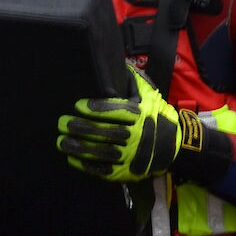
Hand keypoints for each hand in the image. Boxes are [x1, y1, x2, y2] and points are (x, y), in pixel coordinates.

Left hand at [56, 65, 181, 181]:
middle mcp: (137, 135)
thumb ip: (133, 81)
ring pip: (103, 152)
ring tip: (62, 141)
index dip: (95, 108)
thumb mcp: (150, 96)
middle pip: (106, 132)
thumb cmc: (156, 117)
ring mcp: (132, 156)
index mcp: (140, 115)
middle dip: (82, 128)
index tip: (78, 105)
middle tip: (62, 123)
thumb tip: (118, 63)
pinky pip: (105, 170)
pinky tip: (72, 159)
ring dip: (80, 147)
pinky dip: (87, 166)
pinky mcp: (128, 172)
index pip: (116, 111)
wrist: (174, 147)